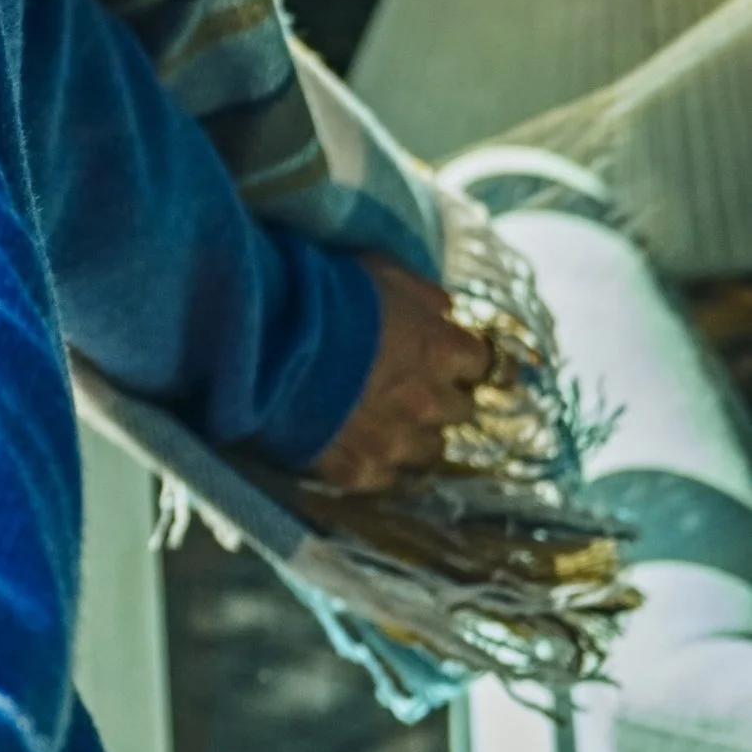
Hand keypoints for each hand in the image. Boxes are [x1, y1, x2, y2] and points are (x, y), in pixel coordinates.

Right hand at [309, 254, 491, 492]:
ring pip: (429, 453)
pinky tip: (353, 448)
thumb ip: (423, 297)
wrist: (269, 338)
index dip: (460, 360)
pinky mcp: (359, 471)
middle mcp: (430, 403)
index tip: (443, 357)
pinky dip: (373, 463)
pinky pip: (384, 478)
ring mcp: (396, 443)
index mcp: (442, 350)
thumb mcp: (383, 273)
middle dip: (440, 399)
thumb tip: (445, 313)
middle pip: (460, 411)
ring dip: (413, 438)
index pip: (482, 363)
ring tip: (382, 425)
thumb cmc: (327, 294)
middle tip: (408, 389)